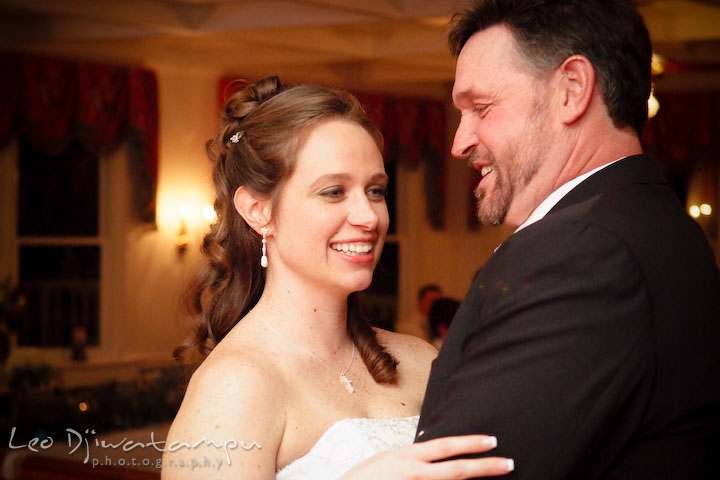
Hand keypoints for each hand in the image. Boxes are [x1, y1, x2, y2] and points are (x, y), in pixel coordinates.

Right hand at [340, 435, 513, 478]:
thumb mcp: (389, 460)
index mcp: (409, 457)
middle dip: (485, 467)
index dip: (470, 443)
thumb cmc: (364, 478)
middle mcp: (415, 474)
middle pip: (457, 470)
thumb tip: (433, 455)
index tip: (491, 441)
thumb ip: (413, 459)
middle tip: (508, 463)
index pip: (446, 447)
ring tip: (495, 479)